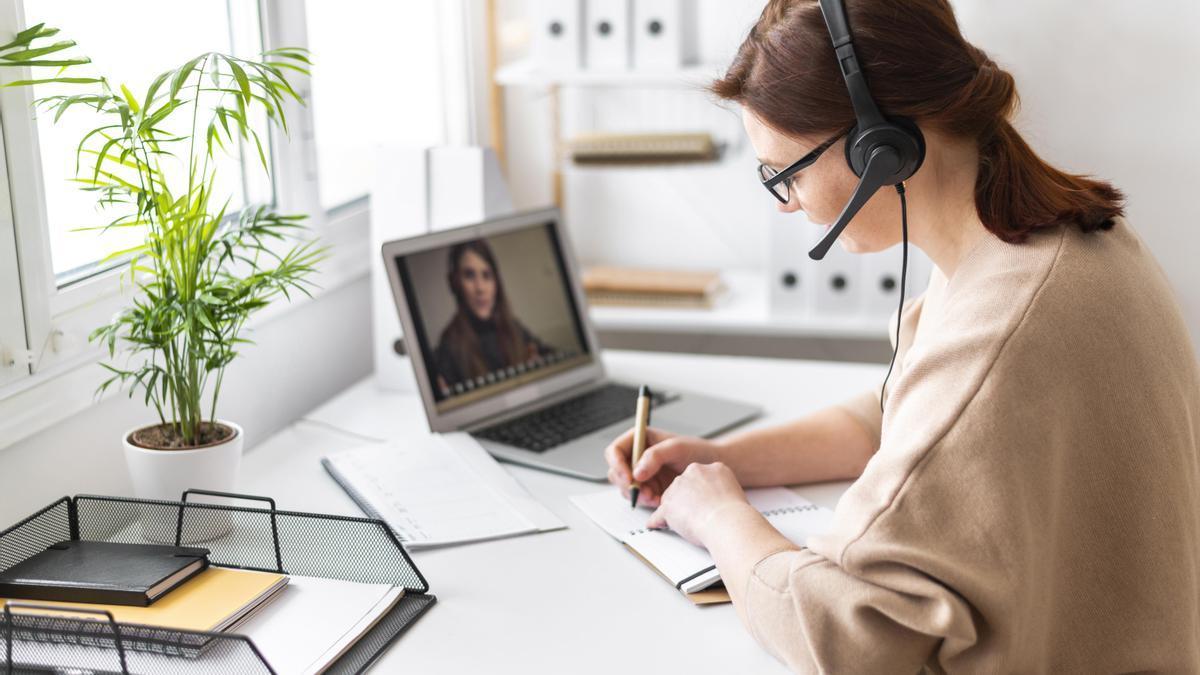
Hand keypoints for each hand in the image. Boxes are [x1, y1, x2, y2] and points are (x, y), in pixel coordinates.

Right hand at [603, 427, 719, 507]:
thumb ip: (655, 456)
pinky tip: (660, 500)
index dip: (617, 464)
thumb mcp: (677, 447)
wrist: (713, 468)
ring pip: (626, 487)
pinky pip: (639, 497)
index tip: (628, 476)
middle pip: (617, 471)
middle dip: (628, 483)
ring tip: (654, 496)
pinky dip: (646, 501)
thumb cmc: (698, 452)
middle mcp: (638, 456)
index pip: (615, 450)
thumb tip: (637, 471)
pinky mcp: (651, 488)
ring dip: (637, 494)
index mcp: (641, 440)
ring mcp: (644, 473)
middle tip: (643, 490)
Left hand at [647, 462, 749, 545]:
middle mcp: (694, 472)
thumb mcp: (736, 492)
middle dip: (687, 500)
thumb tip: (717, 502)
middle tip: (698, 515)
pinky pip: (658, 515)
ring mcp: (679, 487)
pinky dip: (658, 522)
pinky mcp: (668, 505)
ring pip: (670, 499)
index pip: (701, 478)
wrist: (728, 523)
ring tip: (690, 525)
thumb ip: (722, 491)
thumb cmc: (736, 514)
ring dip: (675, 511)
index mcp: (714, 469)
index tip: (706, 502)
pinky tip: (660, 525)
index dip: (702, 493)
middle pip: (683, 486)